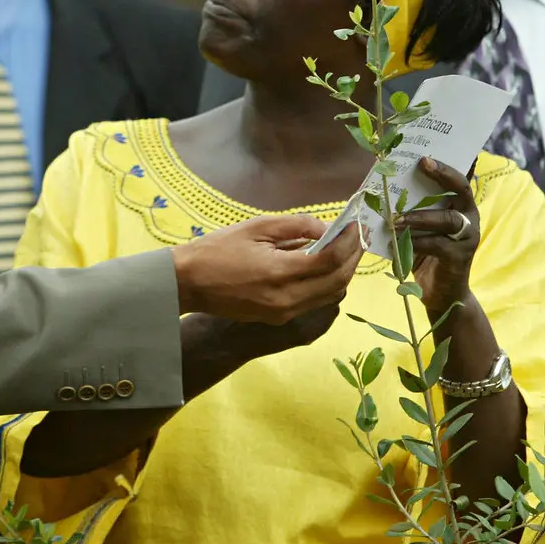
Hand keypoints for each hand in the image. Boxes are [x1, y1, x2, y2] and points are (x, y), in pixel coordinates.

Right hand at [172, 215, 362, 323]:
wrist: (188, 282)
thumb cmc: (217, 249)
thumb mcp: (256, 227)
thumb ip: (295, 226)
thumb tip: (326, 229)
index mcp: (280, 272)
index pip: (330, 260)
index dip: (348, 242)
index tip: (355, 224)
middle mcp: (287, 299)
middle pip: (337, 281)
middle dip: (352, 257)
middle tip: (356, 236)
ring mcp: (283, 313)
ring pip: (330, 296)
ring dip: (342, 273)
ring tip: (342, 249)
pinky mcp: (278, 319)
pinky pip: (314, 302)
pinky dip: (325, 283)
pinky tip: (319, 265)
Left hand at [394, 156, 479, 317]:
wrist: (440, 292)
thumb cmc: (426, 252)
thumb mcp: (420, 225)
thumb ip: (414, 205)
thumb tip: (385, 180)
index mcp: (460, 206)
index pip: (459, 178)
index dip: (449, 163)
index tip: (430, 150)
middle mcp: (468, 218)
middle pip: (461, 190)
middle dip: (442, 175)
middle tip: (423, 163)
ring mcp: (467, 238)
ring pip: (446, 219)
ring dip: (418, 216)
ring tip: (394, 218)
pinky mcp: (458, 257)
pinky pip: (436, 244)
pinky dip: (414, 242)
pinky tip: (395, 243)